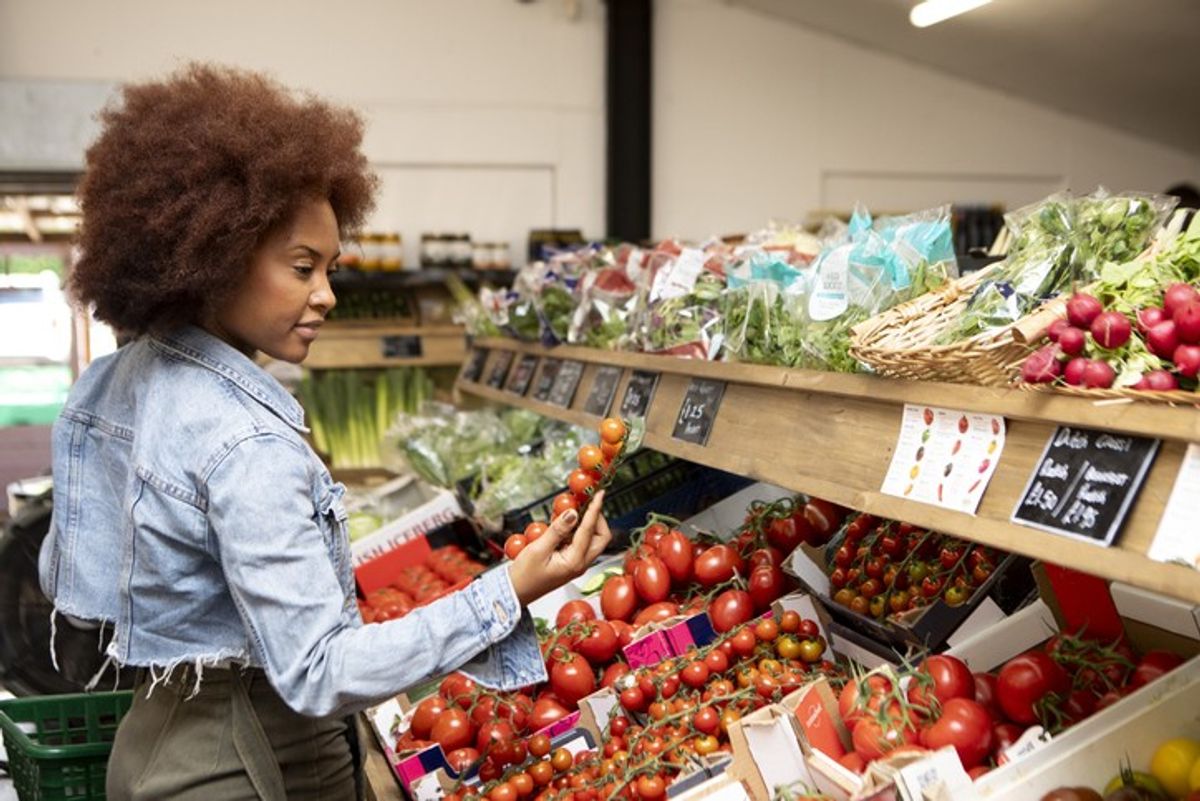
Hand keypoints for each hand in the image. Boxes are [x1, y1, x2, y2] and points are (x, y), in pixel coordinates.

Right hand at [508, 491, 611, 605]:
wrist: (515, 592)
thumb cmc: (524, 576)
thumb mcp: (538, 549)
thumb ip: (557, 530)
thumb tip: (573, 513)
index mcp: (575, 562)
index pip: (590, 530)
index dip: (595, 510)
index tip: (599, 494)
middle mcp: (580, 564)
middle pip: (601, 537)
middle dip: (597, 518)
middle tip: (587, 503)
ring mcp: (576, 563)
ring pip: (591, 539)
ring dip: (586, 522)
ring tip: (573, 508)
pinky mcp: (570, 562)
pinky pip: (579, 542)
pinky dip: (575, 529)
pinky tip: (563, 522)